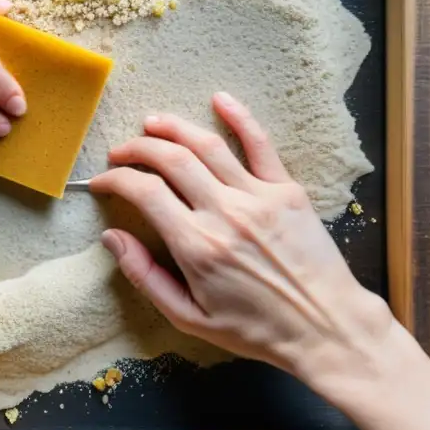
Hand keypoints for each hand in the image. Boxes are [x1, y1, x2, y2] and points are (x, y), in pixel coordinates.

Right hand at [92, 93, 429, 429]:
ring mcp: (259, 197)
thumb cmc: (257, 329)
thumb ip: (146, 277)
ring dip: (173, 128)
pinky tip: (219, 100)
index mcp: (197, 246)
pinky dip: (239, 117)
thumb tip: (112, 238)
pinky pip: (260, 144)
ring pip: (207, 145)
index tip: (102, 182)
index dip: (116, 180)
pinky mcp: (287, 190)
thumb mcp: (190, 319)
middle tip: (120, 152)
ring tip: (151, 123)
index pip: (145, 193)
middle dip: (137, 148)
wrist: (326, 327)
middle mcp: (225, 213)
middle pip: (171, 159)